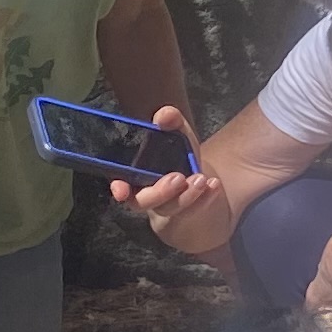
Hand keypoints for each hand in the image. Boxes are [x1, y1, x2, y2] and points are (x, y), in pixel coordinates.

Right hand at [112, 109, 230, 254]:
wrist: (202, 185)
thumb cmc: (181, 159)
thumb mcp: (179, 137)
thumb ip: (172, 123)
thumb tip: (164, 115)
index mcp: (137, 176)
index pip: (121, 184)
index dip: (118, 188)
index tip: (121, 189)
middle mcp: (148, 195)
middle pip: (144, 201)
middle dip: (159, 191)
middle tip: (178, 178)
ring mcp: (168, 209)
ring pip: (170, 209)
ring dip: (186, 196)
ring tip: (201, 180)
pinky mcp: (188, 216)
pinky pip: (193, 212)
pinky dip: (204, 199)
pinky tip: (213, 186)